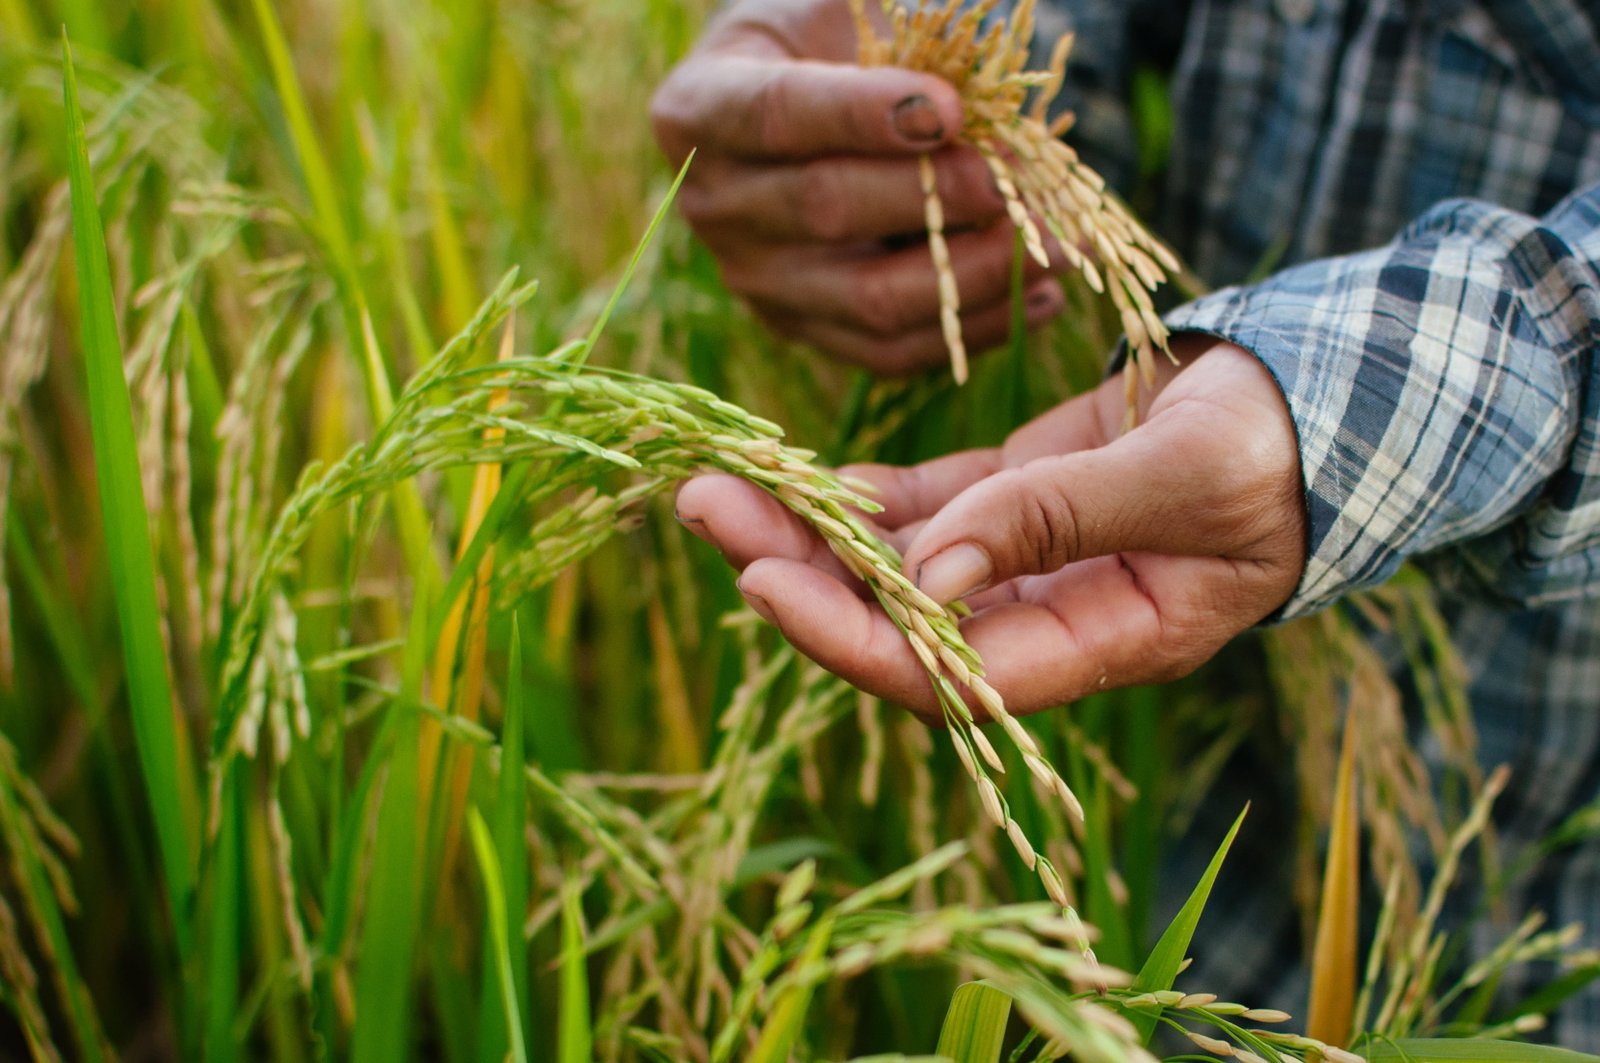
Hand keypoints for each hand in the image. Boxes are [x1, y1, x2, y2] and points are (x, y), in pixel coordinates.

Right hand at [650, 0, 1066, 374]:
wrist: (794, 115)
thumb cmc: (826, 48)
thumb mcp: (841, 15)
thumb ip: (898, 43)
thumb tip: (978, 101)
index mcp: (699, 109)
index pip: (777, 114)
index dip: (862, 114)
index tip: (951, 108)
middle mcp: (714, 205)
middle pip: (826, 211)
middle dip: (937, 197)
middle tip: (1017, 180)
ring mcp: (757, 281)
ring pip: (870, 300)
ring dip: (976, 275)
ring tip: (1056, 245)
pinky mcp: (805, 330)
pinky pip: (893, 350)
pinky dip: (978, 328)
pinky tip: (1042, 296)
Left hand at [674, 338, 1306, 718]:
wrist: (1311, 400)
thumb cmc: (1278, 447)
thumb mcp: (1186, 478)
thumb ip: (1059, 521)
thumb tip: (931, 573)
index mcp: (1102, 641)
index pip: (952, 676)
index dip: (853, 637)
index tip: (763, 580)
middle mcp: (1046, 619)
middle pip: (898, 620)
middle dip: (799, 572)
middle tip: (705, 507)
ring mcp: (1023, 563)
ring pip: (895, 563)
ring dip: (807, 529)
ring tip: (716, 481)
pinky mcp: (1012, 503)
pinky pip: (919, 512)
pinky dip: (857, 496)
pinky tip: (793, 475)